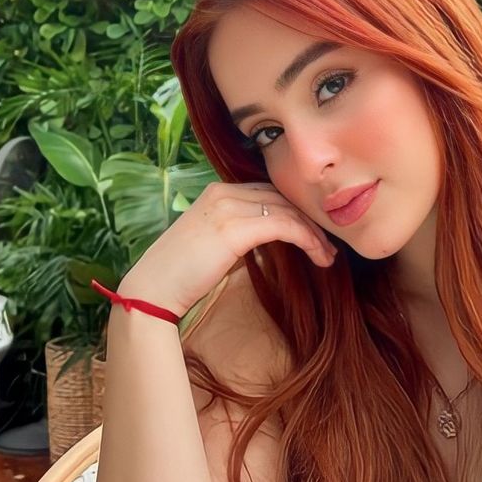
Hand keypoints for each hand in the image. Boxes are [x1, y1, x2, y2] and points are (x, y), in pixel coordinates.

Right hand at [118, 180, 337, 318]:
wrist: (152, 289)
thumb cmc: (181, 275)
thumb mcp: (213, 245)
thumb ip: (238, 234)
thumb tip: (268, 241)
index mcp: (218, 192)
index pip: (269, 193)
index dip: (295, 211)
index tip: (315, 233)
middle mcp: (223, 192)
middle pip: (282, 197)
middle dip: (309, 220)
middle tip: (329, 245)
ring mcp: (228, 207)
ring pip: (288, 210)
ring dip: (314, 233)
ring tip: (329, 255)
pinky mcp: (234, 229)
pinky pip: (285, 226)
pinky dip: (307, 240)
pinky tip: (319, 256)